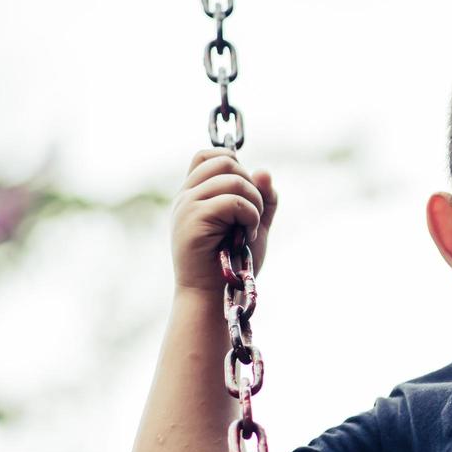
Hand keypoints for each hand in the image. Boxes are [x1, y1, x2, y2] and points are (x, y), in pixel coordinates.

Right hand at [172, 149, 277, 292]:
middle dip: (252, 186)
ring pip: (233, 178)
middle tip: (254, 217)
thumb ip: (263, 199)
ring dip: (254, 203)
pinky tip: (247, 237)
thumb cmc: (232, 264)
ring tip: (251, 229)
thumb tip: (264, 171)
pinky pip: (233, 201)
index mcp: (195, 194)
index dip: (234, 164)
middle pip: (226, 162)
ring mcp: (187, 206)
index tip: (246, 196)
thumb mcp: (255, 225)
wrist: (212, 296)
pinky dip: (250, 217)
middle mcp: (186, 196)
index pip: (208, 155)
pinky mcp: (193, 219)